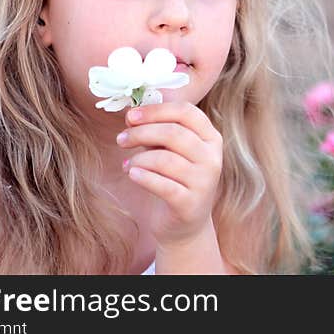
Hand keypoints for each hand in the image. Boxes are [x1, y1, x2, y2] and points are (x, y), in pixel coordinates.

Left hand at [117, 100, 222, 248]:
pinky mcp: (190, 204)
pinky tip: (132, 174)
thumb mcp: (172, 150)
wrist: (184, 223)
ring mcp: (204, 182)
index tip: (131, 116)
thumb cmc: (174, 178)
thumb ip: (159, 130)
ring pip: (165, 159)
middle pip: (174, 133)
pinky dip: (143, 177)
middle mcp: (212, 158)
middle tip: (121, 139)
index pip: (186, 112)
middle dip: (142, 133)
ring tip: (126, 164)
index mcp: (211, 137)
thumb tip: (133, 114)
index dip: (156, 110)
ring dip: (138, 159)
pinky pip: (162, 185)